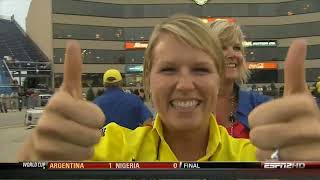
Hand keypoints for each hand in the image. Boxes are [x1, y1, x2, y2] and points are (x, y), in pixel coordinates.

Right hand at [17, 41, 104, 160]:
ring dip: (87, 145)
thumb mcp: (69, 93)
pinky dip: (80, 157)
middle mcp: (47, 122)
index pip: (97, 117)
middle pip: (94, 134)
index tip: (87, 115)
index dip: (97, 118)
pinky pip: (79, 160)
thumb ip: (73, 71)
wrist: (41, 140)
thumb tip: (73, 44)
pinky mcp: (46, 159)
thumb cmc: (62, 114)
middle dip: (93, 133)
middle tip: (83, 129)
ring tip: (76, 140)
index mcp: (57, 102)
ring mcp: (45, 142)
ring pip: (87, 148)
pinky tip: (70, 151)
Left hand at [249, 39, 319, 160]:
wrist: (317, 143)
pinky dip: (277, 165)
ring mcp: (315, 148)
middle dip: (261, 137)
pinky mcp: (311, 165)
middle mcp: (314, 125)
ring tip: (283, 146)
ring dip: (269, 152)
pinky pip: (276, 167)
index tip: (267, 119)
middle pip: (259, 136)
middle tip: (273, 135)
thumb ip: (295, 72)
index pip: (257, 117)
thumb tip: (300, 42)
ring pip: (266, 155)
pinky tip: (289, 158)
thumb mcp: (298, 95)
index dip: (257, 120)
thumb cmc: (300, 118)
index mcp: (304, 103)